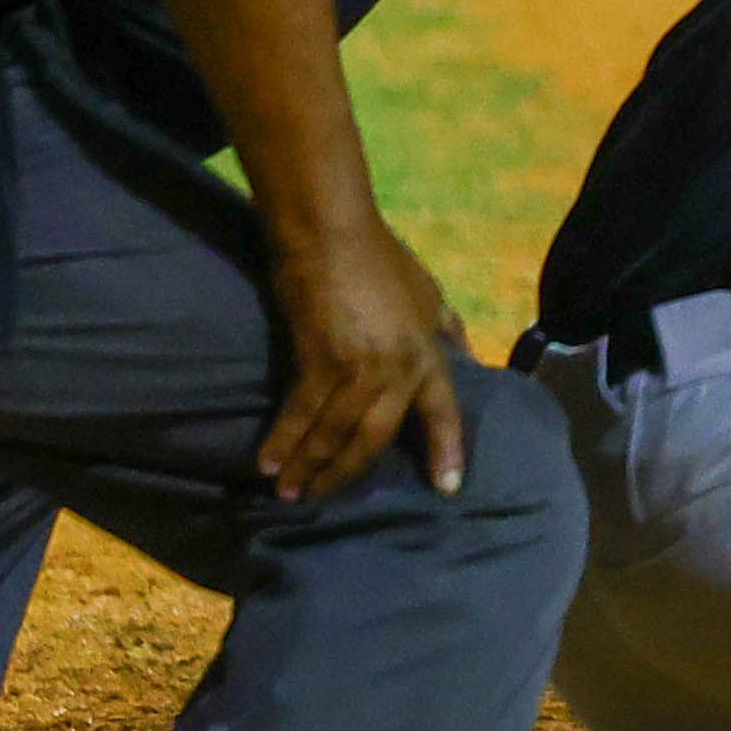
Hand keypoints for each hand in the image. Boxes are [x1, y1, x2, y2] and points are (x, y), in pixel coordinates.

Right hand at [260, 217, 468, 501]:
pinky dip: (284, 440)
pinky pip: (302, 412)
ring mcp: (361, 365)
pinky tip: (268, 462)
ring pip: (335, 431)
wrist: (332, 234)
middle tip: (320, 497)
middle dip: (346, 472)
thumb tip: (463, 349)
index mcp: (429, 354)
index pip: (444, 412)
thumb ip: (443, 327)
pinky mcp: (320, 359)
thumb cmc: (379, 258)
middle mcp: (400, 367)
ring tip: (289, 491)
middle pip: (376, 437)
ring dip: (308, 465)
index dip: (447, 450)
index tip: (448, 488)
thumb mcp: (427, 292)